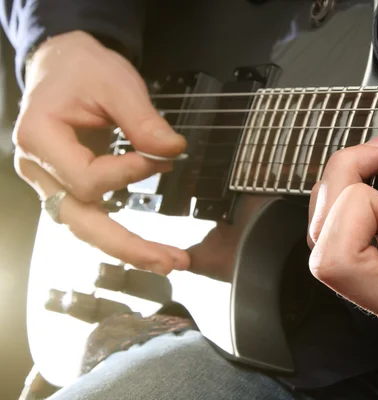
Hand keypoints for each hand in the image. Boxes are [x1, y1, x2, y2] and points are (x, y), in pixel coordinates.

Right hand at [13, 31, 189, 274]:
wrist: (62, 65)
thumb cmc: (83, 70)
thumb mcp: (116, 83)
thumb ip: (144, 120)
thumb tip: (173, 151)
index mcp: (39, 138)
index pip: (85, 178)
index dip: (127, 173)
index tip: (159, 156)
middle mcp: (38, 169)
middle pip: (80, 222)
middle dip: (128, 246)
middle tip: (172, 261)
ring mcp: (50, 183)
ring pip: (85, 229)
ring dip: (127, 250)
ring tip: (168, 261)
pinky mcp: (67, 188)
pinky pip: (91, 219)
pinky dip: (119, 236)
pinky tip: (147, 249)